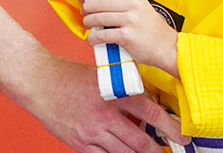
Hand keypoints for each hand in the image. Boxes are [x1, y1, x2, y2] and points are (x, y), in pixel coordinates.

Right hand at [27, 58, 188, 151]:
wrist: (39, 82)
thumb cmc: (70, 77)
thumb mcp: (103, 77)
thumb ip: (123, 92)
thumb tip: (147, 111)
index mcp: (113, 93)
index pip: (150, 112)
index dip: (169, 126)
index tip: (183, 136)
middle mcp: (104, 114)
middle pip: (140, 140)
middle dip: (158, 150)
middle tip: (169, 152)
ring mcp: (91, 131)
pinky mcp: (79, 143)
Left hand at [83, 0, 178, 74]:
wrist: (167, 48)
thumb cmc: (153, 30)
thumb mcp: (143, 10)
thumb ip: (128, 5)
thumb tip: (104, 3)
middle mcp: (133, 7)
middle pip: (102, 2)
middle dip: (88, 7)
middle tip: (84, 11)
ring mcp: (130, 21)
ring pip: (99, 18)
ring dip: (88, 22)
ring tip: (87, 25)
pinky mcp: (126, 36)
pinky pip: (102, 35)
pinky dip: (93, 38)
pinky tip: (91, 40)